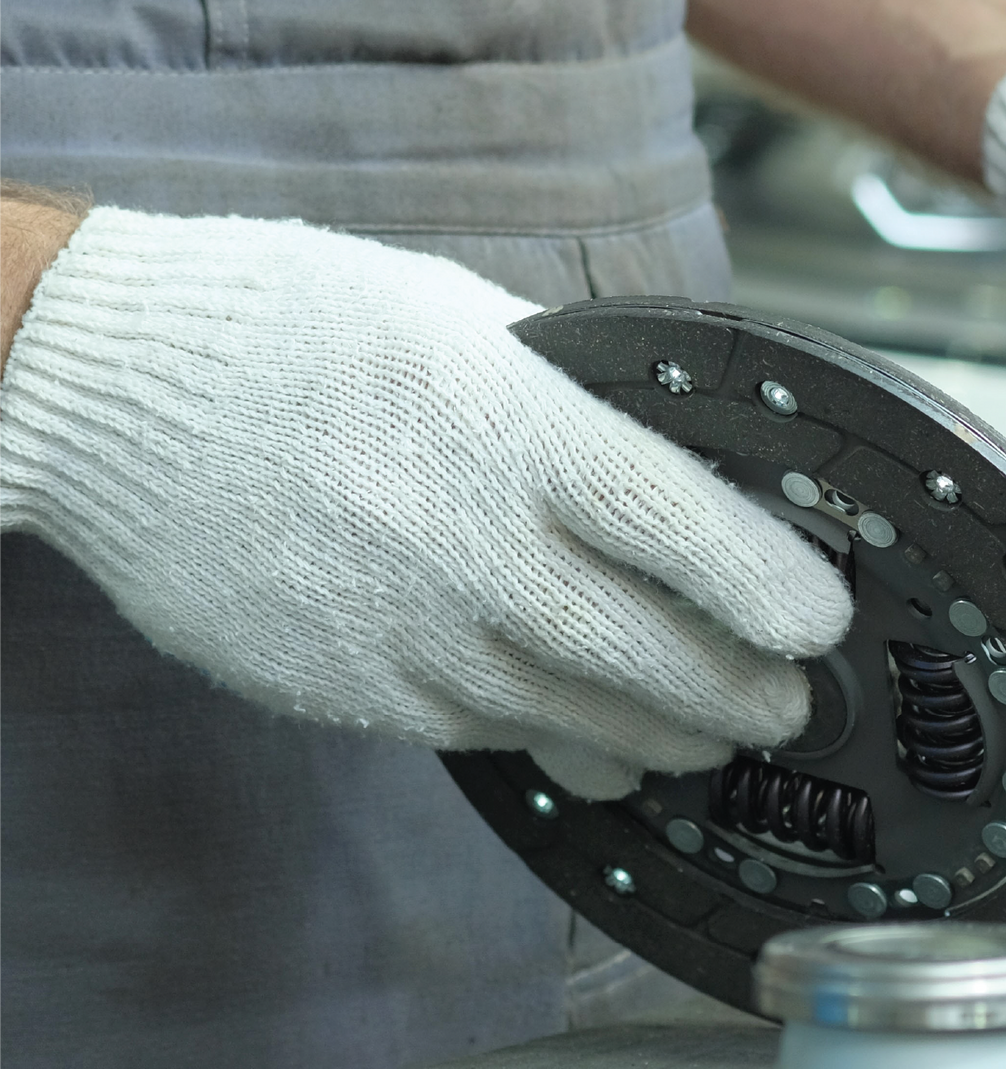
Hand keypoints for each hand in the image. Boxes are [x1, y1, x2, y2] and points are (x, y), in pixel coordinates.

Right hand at [0, 209, 852, 791]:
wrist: (116, 391)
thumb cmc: (305, 329)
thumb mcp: (466, 321)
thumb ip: (577, 407)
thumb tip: (685, 480)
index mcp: (508, 422)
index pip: (678, 523)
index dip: (770, 585)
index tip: (825, 619)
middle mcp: (466, 539)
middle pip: (649, 650)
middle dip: (744, 690)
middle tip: (791, 701)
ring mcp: (406, 628)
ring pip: (580, 717)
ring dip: (670, 734)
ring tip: (716, 731)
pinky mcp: (354, 688)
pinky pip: (491, 739)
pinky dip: (566, 746)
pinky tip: (607, 745)